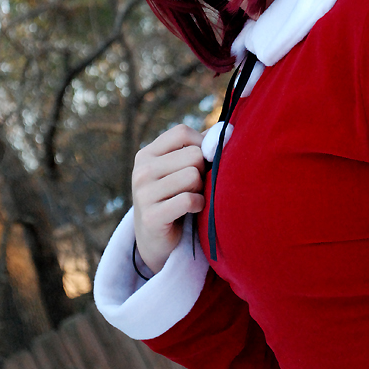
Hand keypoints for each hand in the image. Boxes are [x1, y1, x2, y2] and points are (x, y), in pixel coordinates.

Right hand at [132, 124, 205, 273]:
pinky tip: (193, 210)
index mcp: (146, 154)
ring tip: (192, 197)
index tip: (203, 161)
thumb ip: (198, 146)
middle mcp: (141, 171)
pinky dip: (199, 205)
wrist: (155, 240)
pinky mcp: (151, 217)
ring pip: (193, 176)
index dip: (201, 143)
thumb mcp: (178, 168)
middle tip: (194, 186)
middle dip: (202, 170)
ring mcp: (143, 194)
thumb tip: (227, 128)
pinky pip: (189, 200)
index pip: (182, 132)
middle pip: (193, 155)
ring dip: (201, 189)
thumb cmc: (174, 197)